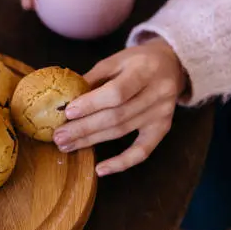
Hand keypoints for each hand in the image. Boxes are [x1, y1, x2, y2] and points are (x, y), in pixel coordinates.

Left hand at [53, 38, 186, 176]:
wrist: (172, 64)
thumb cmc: (136, 61)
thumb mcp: (115, 60)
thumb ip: (93, 78)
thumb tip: (64, 98)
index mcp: (144, 71)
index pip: (117, 92)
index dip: (91, 104)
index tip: (67, 112)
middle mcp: (157, 93)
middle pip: (117, 116)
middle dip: (84, 128)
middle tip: (58, 137)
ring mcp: (162, 114)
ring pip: (122, 131)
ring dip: (92, 141)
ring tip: (66, 146)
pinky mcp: (163, 128)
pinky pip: (142, 151)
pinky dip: (122, 162)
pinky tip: (101, 169)